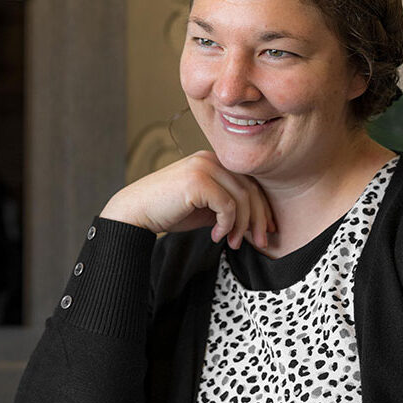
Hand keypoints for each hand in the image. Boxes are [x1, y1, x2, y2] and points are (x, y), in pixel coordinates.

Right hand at [100, 150, 274, 248]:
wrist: (135, 212)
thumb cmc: (167, 211)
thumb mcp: (204, 208)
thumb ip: (226, 206)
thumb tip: (253, 221)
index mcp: (213, 161)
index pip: (249, 181)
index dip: (263, 206)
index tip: (267, 228)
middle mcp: (210, 159)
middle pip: (250, 188)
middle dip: (258, 218)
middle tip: (261, 242)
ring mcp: (203, 167)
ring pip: (242, 198)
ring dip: (241, 226)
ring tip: (232, 243)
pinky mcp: (197, 180)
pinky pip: (227, 205)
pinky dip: (227, 224)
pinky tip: (216, 236)